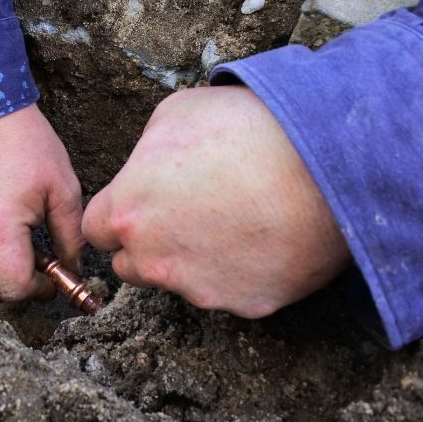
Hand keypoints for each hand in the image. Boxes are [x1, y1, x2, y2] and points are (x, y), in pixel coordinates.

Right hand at [0, 104, 84, 302]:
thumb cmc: (27, 145)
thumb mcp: (63, 190)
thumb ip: (71, 237)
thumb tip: (72, 269)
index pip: (13, 288)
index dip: (38, 291)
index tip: (53, 279)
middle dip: (16, 288)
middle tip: (38, 269)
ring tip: (21, 242)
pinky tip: (2, 224)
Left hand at [82, 86, 349, 317]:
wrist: (327, 160)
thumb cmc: (246, 127)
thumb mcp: (173, 116)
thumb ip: (143, 157)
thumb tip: (143, 173)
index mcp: (126, 213)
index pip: (95, 230)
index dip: (119, 215)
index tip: (141, 205)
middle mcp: (153, 260)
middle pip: (131, 265)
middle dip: (149, 245)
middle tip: (189, 214)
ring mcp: (198, 288)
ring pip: (179, 281)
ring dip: (194, 260)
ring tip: (236, 219)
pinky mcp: (244, 305)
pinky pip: (229, 292)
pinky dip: (240, 273)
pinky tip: (263, 238)